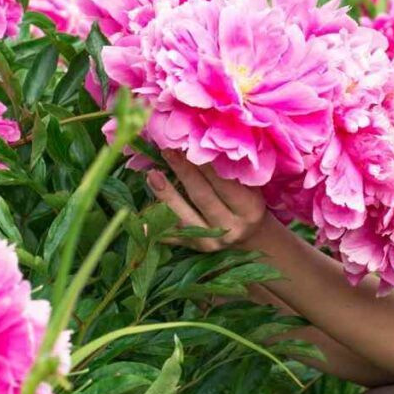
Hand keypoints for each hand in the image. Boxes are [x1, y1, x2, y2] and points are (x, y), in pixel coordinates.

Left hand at [147, 149, 271, 251]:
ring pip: (184, 218)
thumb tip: (211, 144)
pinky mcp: (193, 248)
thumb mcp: (253, 188)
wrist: (250, 238)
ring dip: (166, 195)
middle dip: (184, 172)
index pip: (226, 185)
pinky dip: (156, 221)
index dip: (208, 165)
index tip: (192, 144)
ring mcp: (211, 242)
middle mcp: (231, 228)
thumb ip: (237, 172)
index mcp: (250, 210)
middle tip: (168, 150)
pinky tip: (140, 207)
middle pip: (203, 198)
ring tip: (152, 174)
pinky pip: (172, 235)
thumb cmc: (249, 203)